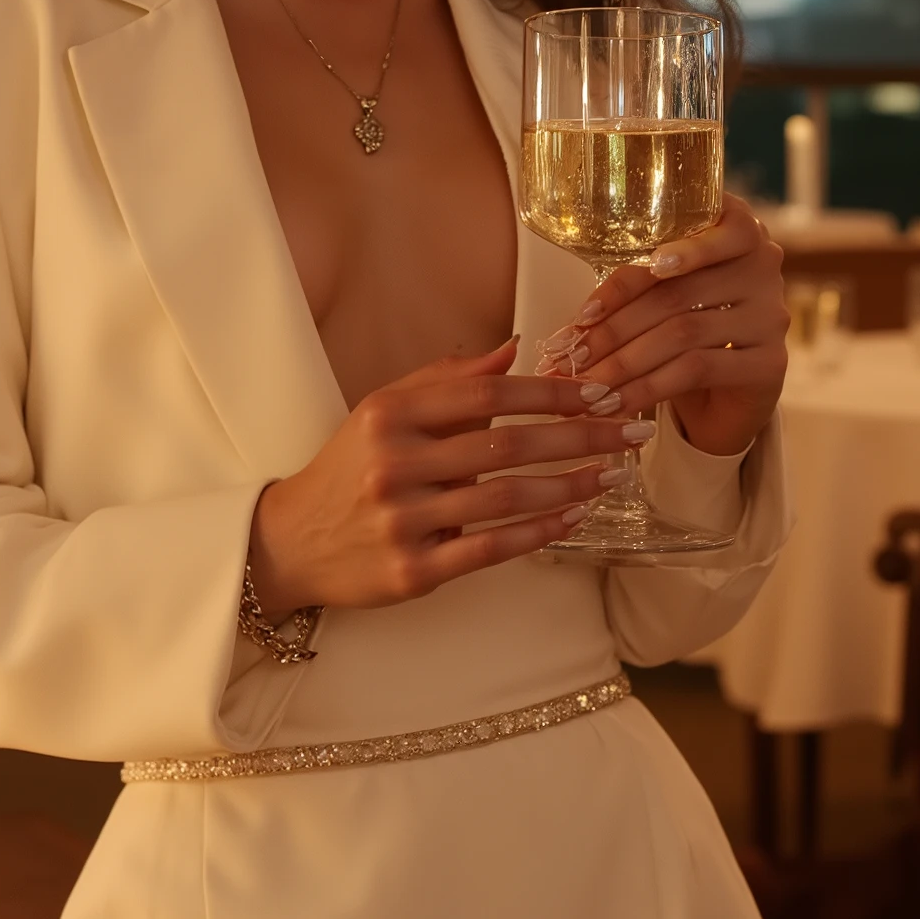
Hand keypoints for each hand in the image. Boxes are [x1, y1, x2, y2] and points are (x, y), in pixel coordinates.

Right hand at [247, 338, 657, 615]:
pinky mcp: (412, 570)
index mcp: (390, 415)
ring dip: (568, 485)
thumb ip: (446, 380)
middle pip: (506, 445)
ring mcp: (403, 520)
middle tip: (630, 431)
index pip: (486, 395)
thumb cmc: (348, 469)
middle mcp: (394, 464)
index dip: (549, 393)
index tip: (598, 391)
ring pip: (505, 499)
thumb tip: (513, 347)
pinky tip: (573, 518)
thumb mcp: (383, 412)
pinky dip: (538, 533)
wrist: (289, 542)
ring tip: (611, 475)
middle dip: (579, 436)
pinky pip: (489, 549)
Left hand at [536, 194, 786, 458]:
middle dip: (613, 329)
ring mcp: (770, 313)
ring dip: (625, 362)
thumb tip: (571, 328)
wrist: (735, 388)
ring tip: (587, 386)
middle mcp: (762, 263)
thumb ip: (632, 288)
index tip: (585, 311)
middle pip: (673, 293)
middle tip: (570, 358)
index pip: (679, 239)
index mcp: (734, 227)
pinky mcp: (771, 360)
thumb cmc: (690, 326)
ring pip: (683, 332)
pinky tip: (619, 403)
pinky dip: (650, 388)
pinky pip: (699, 369)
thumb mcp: (663, 295)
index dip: (629, 277)